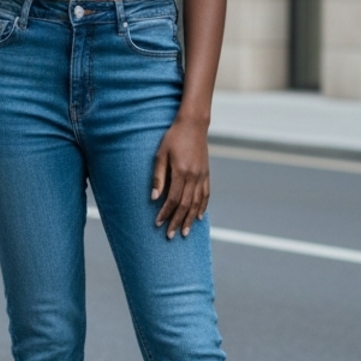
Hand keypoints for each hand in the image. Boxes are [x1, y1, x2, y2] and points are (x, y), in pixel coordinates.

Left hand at [151, 116, 209, 238]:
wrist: (193, 125)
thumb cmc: (173, 138)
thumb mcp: (160, 154)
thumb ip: (158, 177)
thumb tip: (154, 198)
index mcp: (181, 172)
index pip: (173, 199)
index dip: (165, 213)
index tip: (158, 223)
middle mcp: (194, 176)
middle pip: (185, 205)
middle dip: (177, 221)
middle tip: (170, 235)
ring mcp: (202, 176)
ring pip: (197, 203)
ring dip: (190, 219)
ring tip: (184, 232)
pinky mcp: (206, 174)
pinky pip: (206, 195)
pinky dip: (202, 207)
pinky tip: (199, 217)